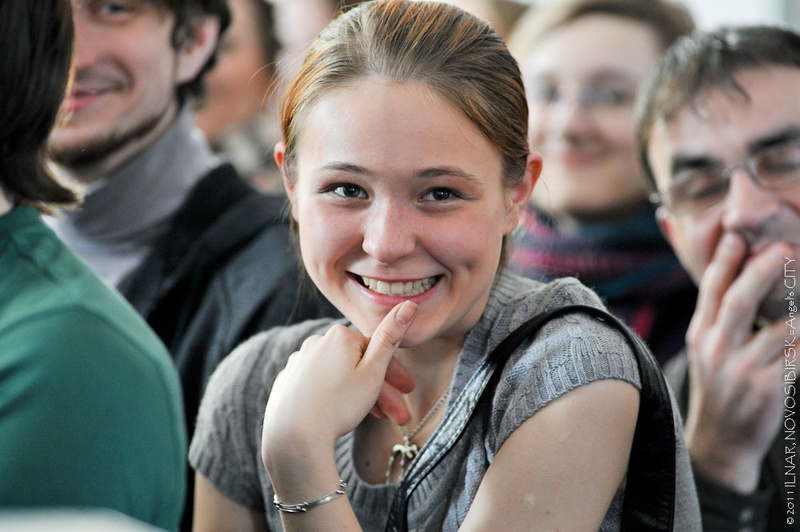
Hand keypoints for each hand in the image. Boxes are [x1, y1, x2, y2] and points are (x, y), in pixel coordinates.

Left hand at [262, 301, 417, 469]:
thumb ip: (390, 336)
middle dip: (380, 391)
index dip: (395, 373)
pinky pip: (318, 385)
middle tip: (398, 417)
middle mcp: (316, 342)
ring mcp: (299, 362)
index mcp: (339, 336)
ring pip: (338, 376)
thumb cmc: (339, 404)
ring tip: (372, 420)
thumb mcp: (374, 371)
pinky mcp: (288, 381)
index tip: (408, 391)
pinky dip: (332, 397)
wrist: (294, 436)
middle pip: (356, 365)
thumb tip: (409, 304)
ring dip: (358, 396)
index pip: (376, 350)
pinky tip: (340, 415)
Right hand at [684, 233, 788, 491]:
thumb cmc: (721, 385)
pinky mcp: (768, 388)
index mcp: (700, 334)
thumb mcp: (706, 349)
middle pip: (739, 302)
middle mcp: (716, 349)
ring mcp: (742, 370)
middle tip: (784, 248)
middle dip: (762, 272)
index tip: (737, 235)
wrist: (721, 441)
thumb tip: (731, 275)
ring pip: (779, 328)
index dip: (723, 262)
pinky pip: (798, 354)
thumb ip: (717, 315)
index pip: (710, 291)